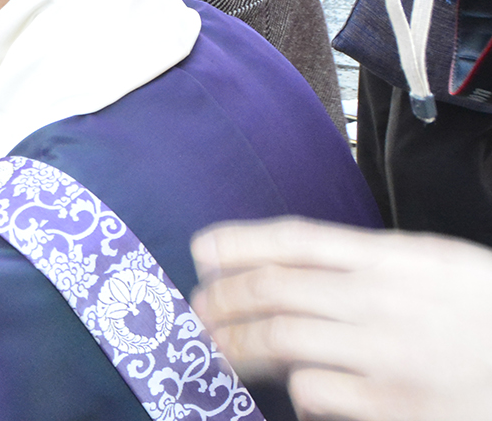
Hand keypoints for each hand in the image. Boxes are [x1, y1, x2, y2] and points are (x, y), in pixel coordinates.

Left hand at [191, 217, 491, 420]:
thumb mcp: (444, 271)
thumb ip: (376, 269)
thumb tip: (297, 272)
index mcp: (399, 259)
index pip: (297, 239)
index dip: (240, 243)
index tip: (203, 250)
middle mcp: (385, 300)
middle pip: (272, 289)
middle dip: (222, 299)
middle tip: (199, 310)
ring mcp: (386, 354)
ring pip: (277, 340)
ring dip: (235, 345)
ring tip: (218, 351)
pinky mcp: (391, 406)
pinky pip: (314, 393)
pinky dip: (296, 392)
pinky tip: (296, 393)